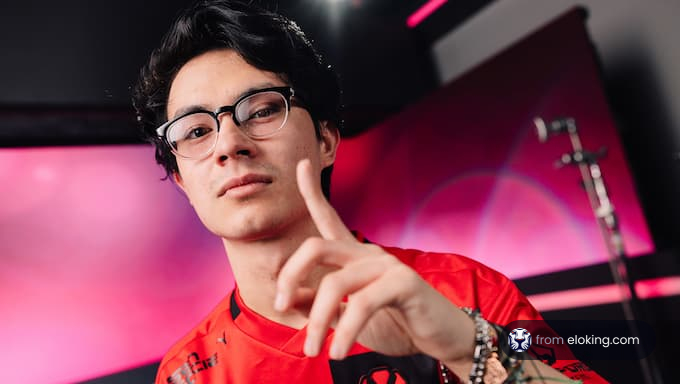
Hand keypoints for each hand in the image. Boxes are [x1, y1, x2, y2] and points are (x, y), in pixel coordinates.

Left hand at [274, 159, 475, 366]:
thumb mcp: (346, 319)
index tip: (300, 164)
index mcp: (354, 257)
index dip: (312, 191)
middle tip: (278, 306)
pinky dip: (345, 331)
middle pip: (316, 246)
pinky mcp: (403, 283)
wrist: (441, 340)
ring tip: (313, 349)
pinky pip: (362, 304)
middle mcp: (368, 254)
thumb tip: (287, 297)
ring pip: (334, 283)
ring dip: (317, 321)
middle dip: (290, 274)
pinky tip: (339, 350)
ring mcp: (386, 265)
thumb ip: (318, 305)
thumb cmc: (395, 325)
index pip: (329, 219)